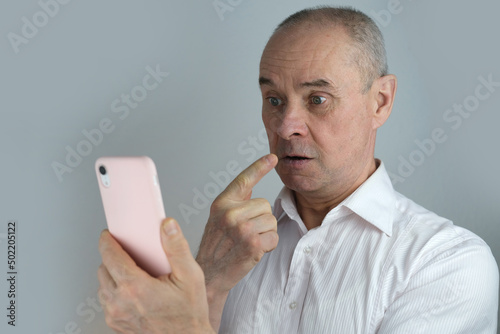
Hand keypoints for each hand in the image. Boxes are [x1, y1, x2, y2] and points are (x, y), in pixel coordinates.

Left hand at [98, 218, 214, 333]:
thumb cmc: (190, 313)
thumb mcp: (191, 275)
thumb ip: (177, 247)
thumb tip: (168, 225)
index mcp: (136, 288)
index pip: (110, 255)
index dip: (107, 241)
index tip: (108, 234)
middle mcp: (121, 303)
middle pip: (103, 269)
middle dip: (113, 257)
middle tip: (129, 252)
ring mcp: (117, 316)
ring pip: (103, 285)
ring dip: (113, 275)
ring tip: (132, 271)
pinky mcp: (117, 325)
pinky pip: (107, 301)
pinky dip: (115, 291)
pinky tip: (133, 289)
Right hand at [195, 154, 278, 328]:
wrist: (209, 274)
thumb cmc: (217, 246)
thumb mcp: (219, 217)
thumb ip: (235, 201)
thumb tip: (252, 181)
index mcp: (222, 203)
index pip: (244, 180)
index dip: (259, 167)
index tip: (273, 157)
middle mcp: (230, 213)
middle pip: (265, 205)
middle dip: (261, 220)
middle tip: (244, 234)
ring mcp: (241, 228)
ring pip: (271, 221)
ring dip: (265, 233)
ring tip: (247, 242)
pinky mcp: (252, 243)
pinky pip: (274, 237)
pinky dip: (268, 246)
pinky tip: (253, 251)